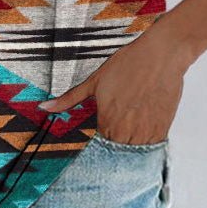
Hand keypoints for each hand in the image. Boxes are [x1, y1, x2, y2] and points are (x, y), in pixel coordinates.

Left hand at [37, 17, 194, 144]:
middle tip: (117, 129)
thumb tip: (44, 107)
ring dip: (129, 146)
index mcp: (106, 121)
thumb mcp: (94, 81)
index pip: (98, 147)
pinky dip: (146, 143)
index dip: (99, 141)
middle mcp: (125, 131)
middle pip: (115, 152)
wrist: (161, 54)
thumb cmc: (128, 63)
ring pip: (133, 153)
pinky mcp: (162, 129)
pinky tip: (143, 129)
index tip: (101, 134)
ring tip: (130, 128)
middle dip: (114, 144)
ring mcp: (145, 132)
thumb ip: (69, 99)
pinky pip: (151, 148)